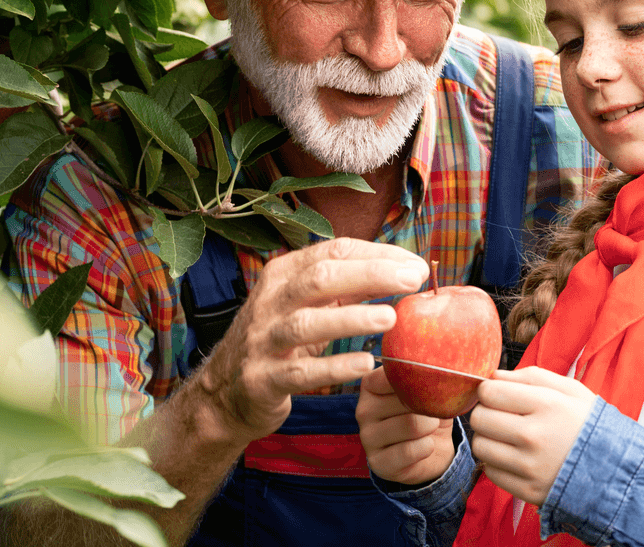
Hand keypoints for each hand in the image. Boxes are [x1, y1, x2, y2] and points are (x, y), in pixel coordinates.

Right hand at [195, 238, 429, 441]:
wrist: (226, 391)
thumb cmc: (279, 339)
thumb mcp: (308, 305)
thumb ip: (348, 287)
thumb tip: (404, 269)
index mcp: (284, 274)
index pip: (333, 252)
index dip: (377, 255)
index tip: (416, 266)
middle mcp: (270, 301)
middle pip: (321, 278)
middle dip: (370, 275)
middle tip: (412, 280)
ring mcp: (263, 340)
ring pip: (308, 323)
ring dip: (352, 318)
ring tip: (390, 318)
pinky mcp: (262, 379)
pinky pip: (301, 372)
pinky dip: (334, 367)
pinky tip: (366, 364)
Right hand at [356, 367, 454, 484]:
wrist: (432, 449)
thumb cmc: (427, 412)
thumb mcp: (427, 389)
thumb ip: (425, 374)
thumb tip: (437, 363)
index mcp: (371, 385)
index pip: (394, 373)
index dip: (420, 379)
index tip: (431, 384)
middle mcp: (363, 409)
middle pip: (406, 398)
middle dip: (429, 405)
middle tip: (434, 411)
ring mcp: (367, 437)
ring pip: (411, 424)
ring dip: (431, 427)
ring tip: (431, 428)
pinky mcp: (376, 462)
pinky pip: (409, 451)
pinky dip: (427, 447)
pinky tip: (427, 446)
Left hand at [469, 367, 597, 505]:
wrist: (618, 472)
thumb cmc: (590, 425)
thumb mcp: (571, 390)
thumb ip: (531, 376)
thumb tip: (493, 375)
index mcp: (547, 405)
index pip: (489, 391)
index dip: (489, 390)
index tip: (499, 395)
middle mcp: (535, 436)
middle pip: (479, 418)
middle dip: (486, 413)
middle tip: (501, 416)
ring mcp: (530, 467)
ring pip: (480, 446)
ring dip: (489, 439)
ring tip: (507, 438)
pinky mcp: (528, 491)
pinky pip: (490, 472)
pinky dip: (497, 463)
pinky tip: (515, 458)